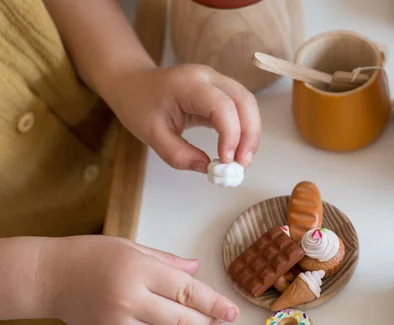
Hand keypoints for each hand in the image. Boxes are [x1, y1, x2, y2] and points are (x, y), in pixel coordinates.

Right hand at [42, 236, 238, 324]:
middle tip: (222, 316)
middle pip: (182, 319)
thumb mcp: (132, 247)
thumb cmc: (91, 254)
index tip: (232, 310)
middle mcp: (130, 300)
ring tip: (202, 321)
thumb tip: (196, 269)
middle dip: (208, 320)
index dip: (214, 303)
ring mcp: (119, 322)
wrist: (49, 277)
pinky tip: (174, 324)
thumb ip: (168, 261)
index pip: (187, 292)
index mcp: (139, 271)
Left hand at [103, 64, 261, 172]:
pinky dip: (244, 130)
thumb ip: (178, 154)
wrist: (131, 83)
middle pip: (244, 101)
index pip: (222, 105)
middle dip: (249, 134)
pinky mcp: (220, 91)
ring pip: (248, 103)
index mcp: (188, 83)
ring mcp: (217, 81)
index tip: (226, 161)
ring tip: (242, 160)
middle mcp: (208, 77)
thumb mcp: (151, 134)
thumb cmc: (138, 104)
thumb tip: (207, 168)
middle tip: (243, 164)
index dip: (231, 134)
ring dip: (250, 133)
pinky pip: (241, 108)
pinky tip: (237, 149)